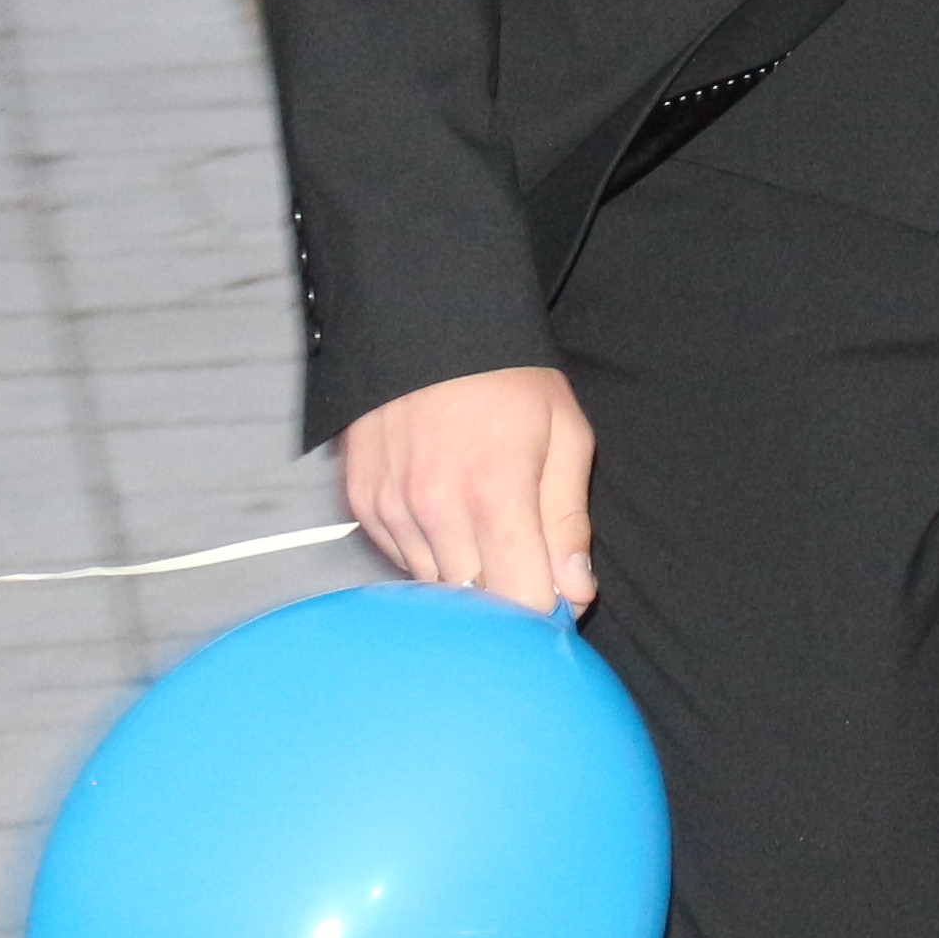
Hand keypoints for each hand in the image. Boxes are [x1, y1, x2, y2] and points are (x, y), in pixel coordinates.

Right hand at [340, 365, 594, 614]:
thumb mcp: (565, 434)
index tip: (558, 597)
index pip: (519, 600)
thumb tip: (575, 593)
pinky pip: (401, 561)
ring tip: (486, 530)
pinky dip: (430, 555)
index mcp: (495, 494)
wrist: (425, 327)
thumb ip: (568, 520)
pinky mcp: (364, 507)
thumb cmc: (507, 381)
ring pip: (436, 588)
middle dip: (507, 597)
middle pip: (474, 604)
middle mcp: (435, 511)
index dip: (545, 610)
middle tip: (527, 564)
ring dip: (466, 577)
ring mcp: (392, 511)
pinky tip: (448, 518)